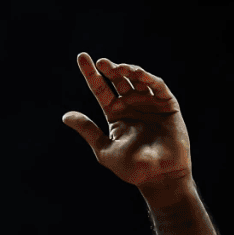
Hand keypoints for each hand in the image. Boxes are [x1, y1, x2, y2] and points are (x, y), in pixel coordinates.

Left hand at [62, 53, 191, 189]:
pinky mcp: (168, 106)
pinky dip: (149, 79)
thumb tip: (65, 115)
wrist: (159, 177)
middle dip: (110, 69)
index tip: (82, 56)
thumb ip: (88, 130)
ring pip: (138, 80)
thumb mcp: (104, 149)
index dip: (91, 73)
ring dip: (129, 71)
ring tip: (118, 69)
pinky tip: (138, 75)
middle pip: (118, 80)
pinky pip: (158, 87)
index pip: (100, 88)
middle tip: (101, 62)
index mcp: (114, 113)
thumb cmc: (131, 168)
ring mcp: (150, 104)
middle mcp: (131, 105)